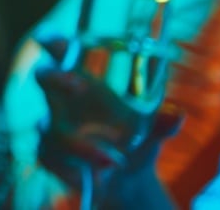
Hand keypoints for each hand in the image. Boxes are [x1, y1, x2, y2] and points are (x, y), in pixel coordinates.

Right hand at [34, 38, 184, 192]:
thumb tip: (176, 114)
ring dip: (80, 146)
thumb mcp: (151, 131)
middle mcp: (62, 99)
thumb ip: (161, 123)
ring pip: (52, 130)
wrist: (126, 178)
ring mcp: (50, 125)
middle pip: (43, 77)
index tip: (52, 39)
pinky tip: (94, 178)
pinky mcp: (47, 153)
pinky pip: (52, 157)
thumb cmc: (134, 139)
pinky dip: (74, 169)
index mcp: (85, 82)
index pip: (64, 54)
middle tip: (79, 84)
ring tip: (111, 162)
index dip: (55, 43)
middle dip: (56, 78)